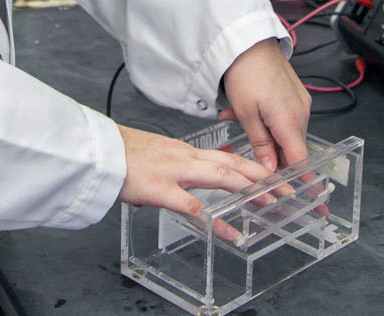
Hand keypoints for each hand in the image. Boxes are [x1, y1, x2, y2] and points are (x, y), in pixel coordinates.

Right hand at [116, 125, 272, 240]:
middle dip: (261, 176)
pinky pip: (193, 207)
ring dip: (248, 190)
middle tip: (286, 187)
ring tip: (270, 202)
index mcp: (184, 151)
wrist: (97, 151)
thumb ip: (175, 168)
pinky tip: (230, 232)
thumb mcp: (156, 156)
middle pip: (231, 164)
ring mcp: (174, 172)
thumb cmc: (121, 155)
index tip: (273, 174)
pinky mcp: (160, 189)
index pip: (226, 156)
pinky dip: (215, 221)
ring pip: (220, 178)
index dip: (252, 165)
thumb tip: (186, 181)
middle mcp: (185, 158)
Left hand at [218, 38, 310, 170]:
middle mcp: (301, 113)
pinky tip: (247, 110)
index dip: (306, 183)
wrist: (249, 42)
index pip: (302, 162)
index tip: (312, 201)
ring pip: (286, 133)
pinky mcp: (295, 96)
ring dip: (265, 135)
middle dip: (270, 155)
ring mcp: (300, 103)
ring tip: (237, 117)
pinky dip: (268, 121)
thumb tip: (270, 169)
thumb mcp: (246, 114)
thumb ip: (261, 145)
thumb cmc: (245, 73)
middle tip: (247, 149)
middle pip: (292, 150)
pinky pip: (285, 118)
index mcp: (290, 122)